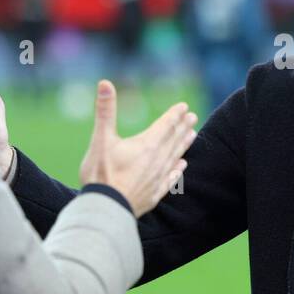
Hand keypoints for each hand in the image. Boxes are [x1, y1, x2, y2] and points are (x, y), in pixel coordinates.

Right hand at [79, 80, 196, 217]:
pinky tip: (182, 166)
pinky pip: (171, 178)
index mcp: (147, 145)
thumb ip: (105, 111)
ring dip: (183, 145)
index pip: (165, 126)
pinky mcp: (154, 194)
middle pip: (174, 140)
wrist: (105, 209)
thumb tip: (105, 83)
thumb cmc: (100, 174)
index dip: (174, 115)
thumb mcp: (100, 139)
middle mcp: (157, 160)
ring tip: (192, 135)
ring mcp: (157, 178)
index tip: (184, 107)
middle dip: (182, 127)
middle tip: (193, 117)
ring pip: (175, 157)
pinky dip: (177, 170)